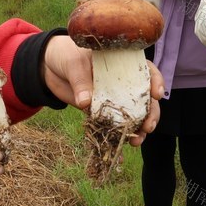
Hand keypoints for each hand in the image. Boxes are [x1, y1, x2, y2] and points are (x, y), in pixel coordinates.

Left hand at [41, 34, 162, 145]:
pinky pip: (113, 126)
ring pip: (133, 115)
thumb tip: (85, 102)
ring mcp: (114, 98)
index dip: (155, 81)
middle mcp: (123, 81)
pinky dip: (117, 139)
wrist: (50, 67)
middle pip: (144, 97)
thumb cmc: (66, 54)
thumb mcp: (73, 63)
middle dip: (151, 113)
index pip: (146, 70)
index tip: (156, 94)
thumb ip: (81, 81)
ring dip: (138, 129)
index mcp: (122, 63)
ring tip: (136, 141)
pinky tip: (120, 151)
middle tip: (148, 126)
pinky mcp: (101, 112)